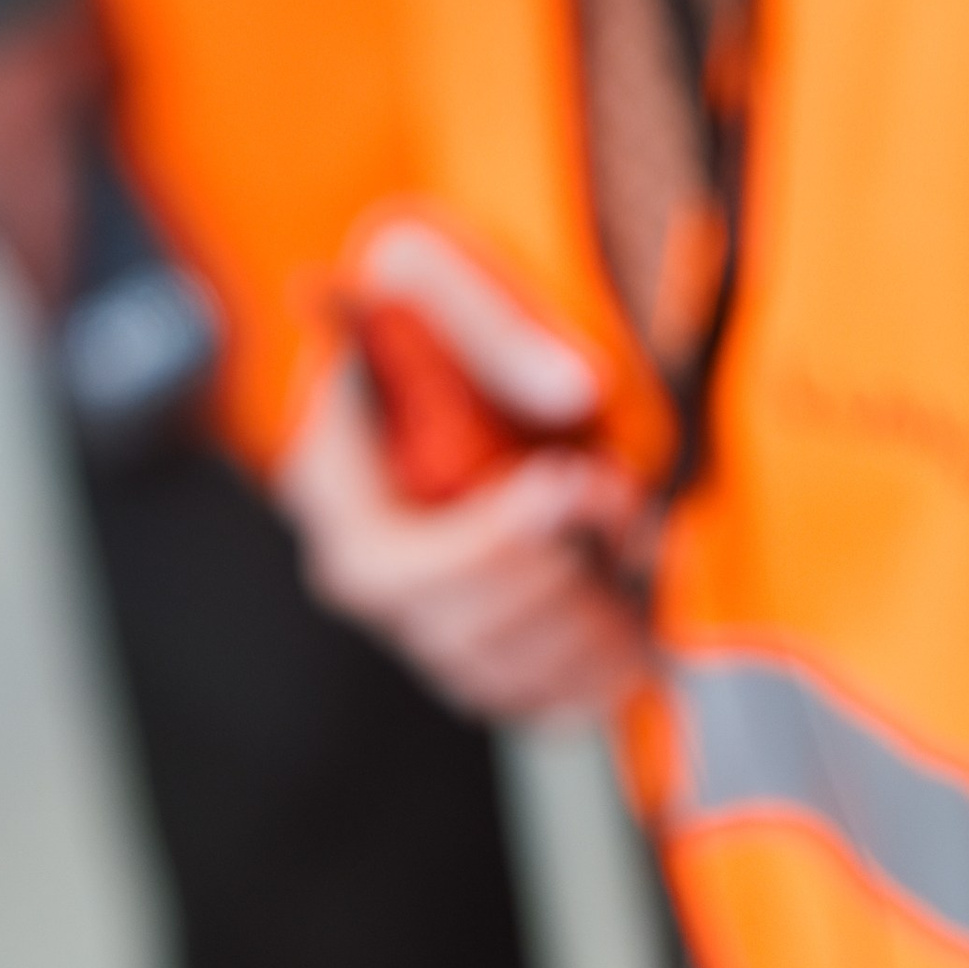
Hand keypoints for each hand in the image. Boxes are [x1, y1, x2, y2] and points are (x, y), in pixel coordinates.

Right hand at [276, 220, 655, 714]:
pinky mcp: (483, 651)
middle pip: (449, 633)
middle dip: (553, 579)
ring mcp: (423, 620)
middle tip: (618, 495)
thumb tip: (578, 392)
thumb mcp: (440, 267)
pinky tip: (640, 604)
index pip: (380, 570)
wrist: (467, 345)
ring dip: (587, 625)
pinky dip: (600, 670)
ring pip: (498, 676)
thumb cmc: (435, 301)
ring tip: (634, 532)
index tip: (569, 481)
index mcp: (329, 487)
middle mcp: (365, 570)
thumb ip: (496, 323)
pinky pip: (538, 700)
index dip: (484, 547)